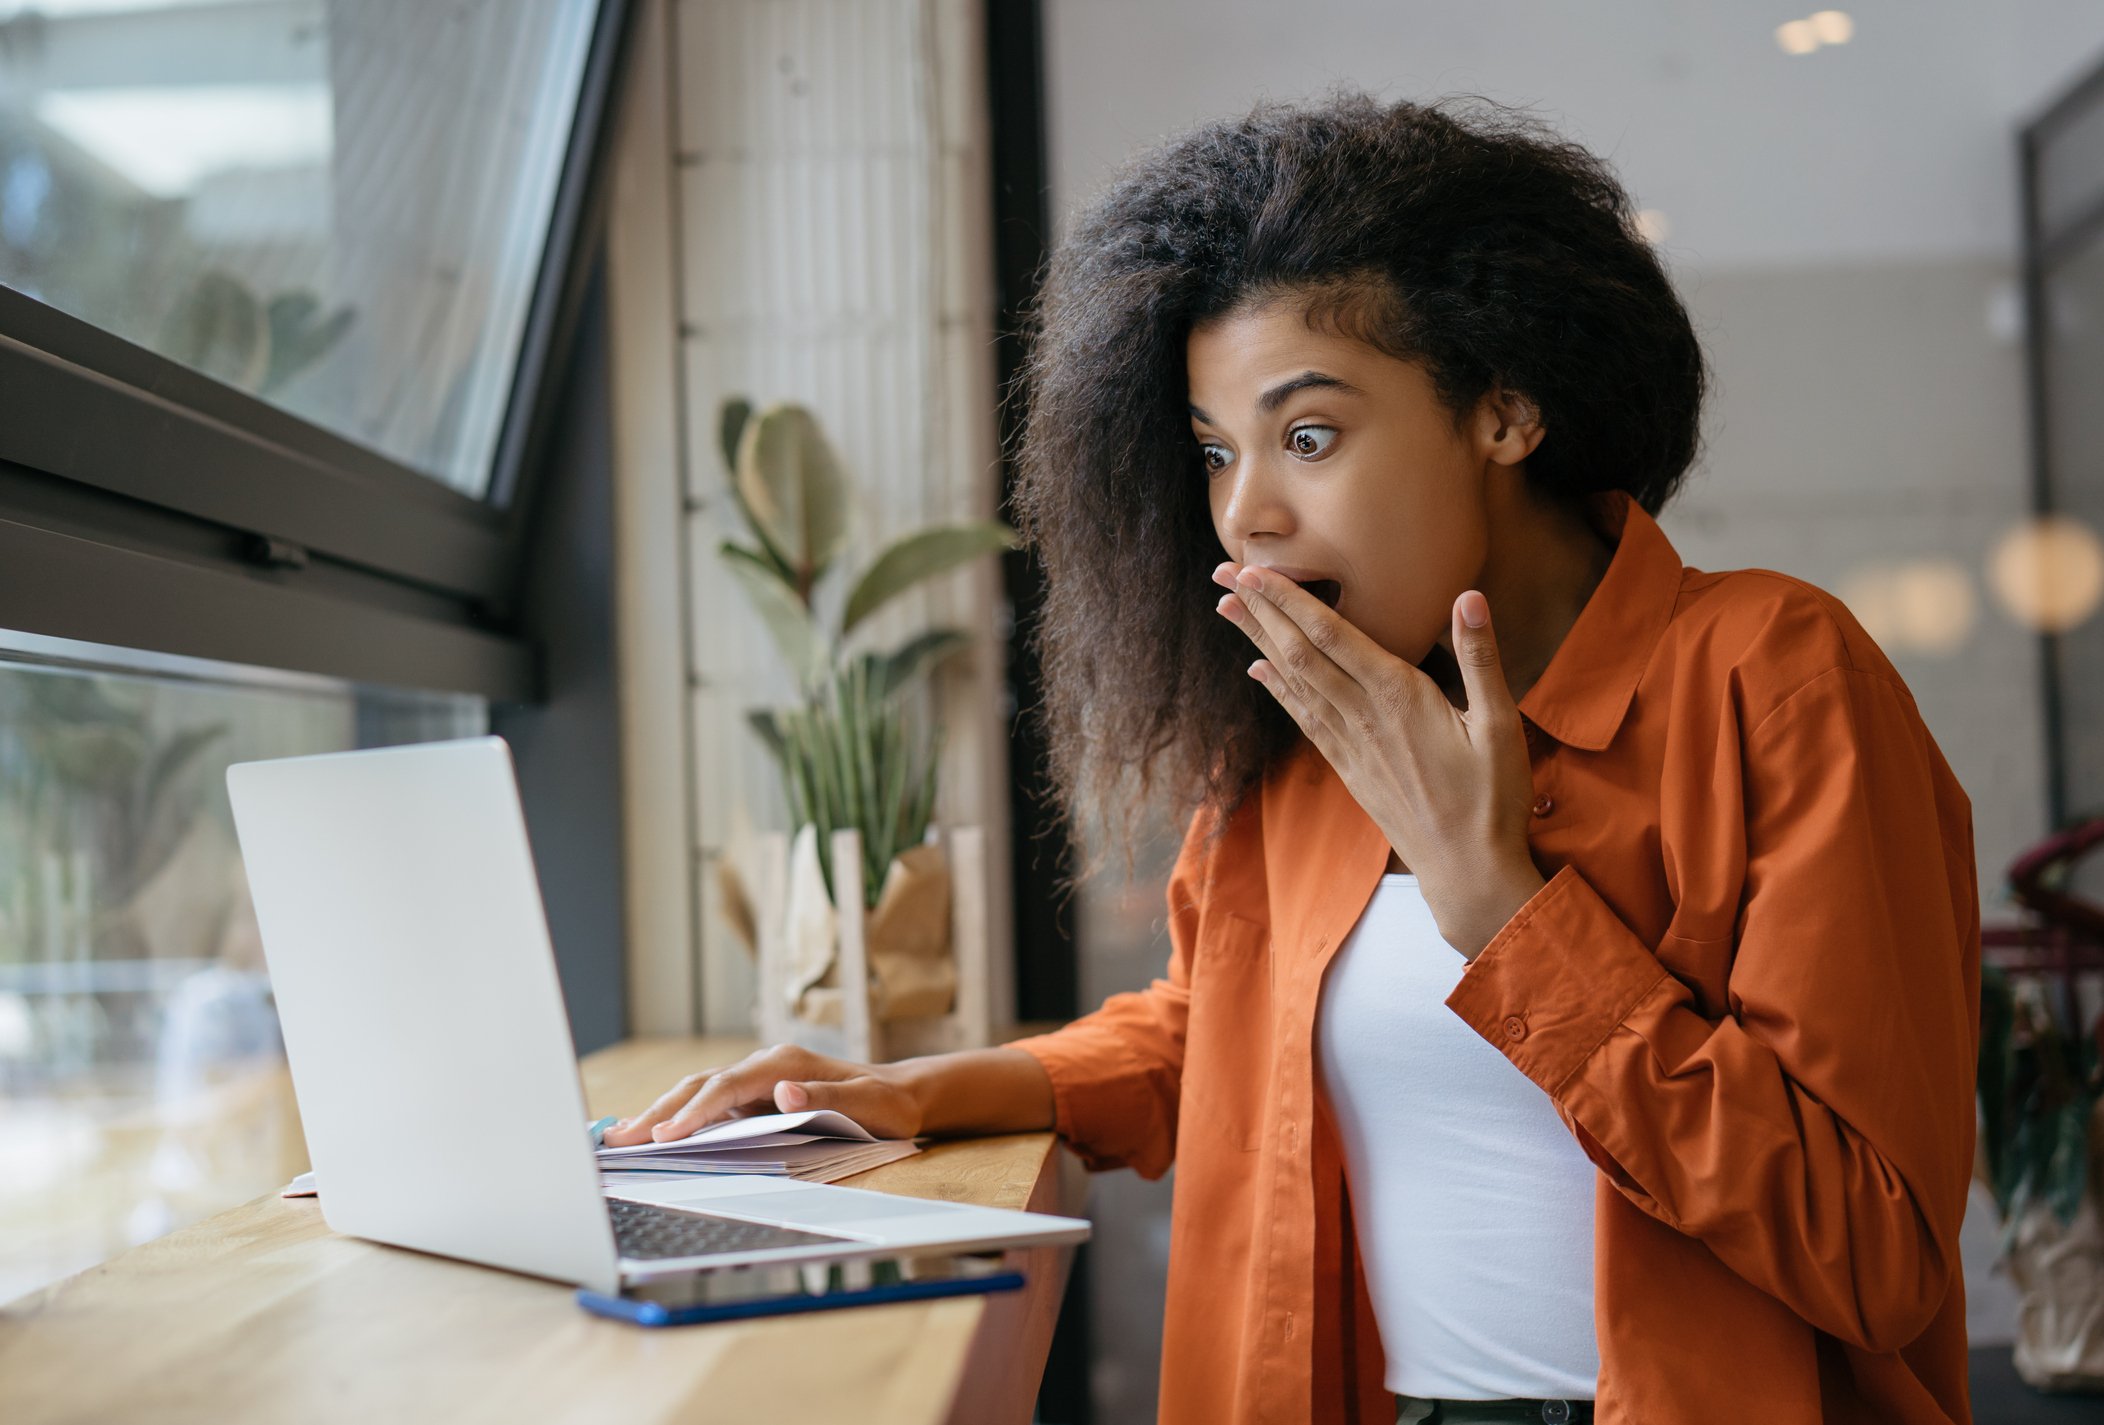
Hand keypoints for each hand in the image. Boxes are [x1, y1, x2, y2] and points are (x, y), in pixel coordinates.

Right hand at [599, 1043, 923, 1145]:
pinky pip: (712, 1104)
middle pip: (701, 1086)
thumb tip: (783, 1092)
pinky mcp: (759, 1096)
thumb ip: (826, 1096)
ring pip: (700, 1093)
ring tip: (622, 1136)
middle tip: (617, 1137)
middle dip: (659, 1111)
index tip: (665, 1135)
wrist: (903, 1094)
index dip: (694, 1112)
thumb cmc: (887, 1104)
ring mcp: (760, 1079)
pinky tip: (659, 1133)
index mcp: (785, 1064)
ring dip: (662, 1113)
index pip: (727, 1088)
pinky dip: (682, 1117)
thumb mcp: (868, 1104)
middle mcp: (766, 1066)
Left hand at [1213, 562, 1545, 958]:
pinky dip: (1278, 689)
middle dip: (1260, 610)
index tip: (1254, 572)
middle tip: (1222, 572)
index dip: (1289, 600)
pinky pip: (1303, 718)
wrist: (1465, 870)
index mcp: (1399, 697)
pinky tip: (1258, 671)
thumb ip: (1482, 658)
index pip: (1332, 635)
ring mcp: (1350, 744)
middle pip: (1299, 652)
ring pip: (1293, 681)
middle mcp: (1362, 716)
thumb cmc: (1491, 798)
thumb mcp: (1500, 725)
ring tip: (1226, 609)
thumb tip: (1470, 597)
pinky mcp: (1348, 767)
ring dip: (1258, 641)